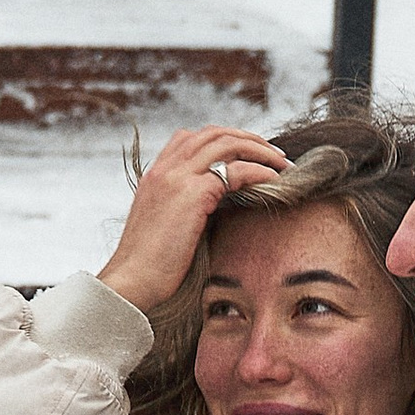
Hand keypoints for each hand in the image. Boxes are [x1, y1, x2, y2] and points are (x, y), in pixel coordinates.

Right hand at [97, 124, 292, 316]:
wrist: (132, 281)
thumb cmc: (149, 265)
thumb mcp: (162, 224)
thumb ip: (181, 206)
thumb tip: (214, 206)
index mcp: (155, 174)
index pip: (191, 137)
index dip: (224, 138)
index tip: (247, 152)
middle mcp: (165, 168)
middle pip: (214, 134)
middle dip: (249, 139)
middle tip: (274, 153)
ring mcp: (177, 177)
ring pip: (228, 144)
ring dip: (261, 150)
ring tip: (282, 163)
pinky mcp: (193, 194)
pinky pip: (237, 171)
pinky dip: (261, 170)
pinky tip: (275, 180)